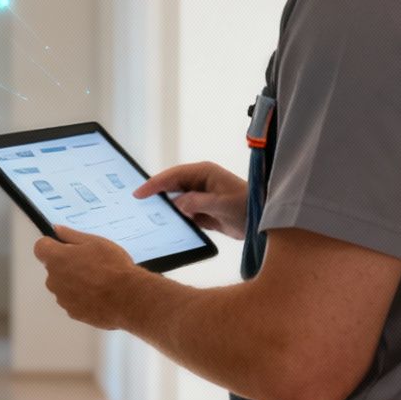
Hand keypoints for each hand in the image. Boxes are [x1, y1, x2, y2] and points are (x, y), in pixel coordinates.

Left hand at [33, 227, 143, 330]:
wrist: (128, 298)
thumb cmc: (113, 267)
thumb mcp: (94, 242)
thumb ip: (71, 235)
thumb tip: (57, 229)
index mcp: (57, 258)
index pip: (41, 247)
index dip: (53, 245)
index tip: (67, 247)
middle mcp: (54, 279)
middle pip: (54, 268)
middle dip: (67, 264)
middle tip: (91, 263)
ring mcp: (62, 298)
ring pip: (63, 285)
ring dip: (74, 282)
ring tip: (98, 280)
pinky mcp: (72, 312)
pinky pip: (72, 300)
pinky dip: (82, 297)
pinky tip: (99, 294)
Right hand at [134, 161, 249, 239]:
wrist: (263, 222)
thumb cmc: (248, 206)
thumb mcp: (223, 204)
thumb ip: (199, 202)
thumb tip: (176, 204)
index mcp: (204, 173)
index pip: (173, 176)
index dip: (155, 184)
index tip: (139, 193)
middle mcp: (199, 182)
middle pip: (171, 187)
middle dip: (156, 195)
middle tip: (137, 205)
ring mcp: (200, 197)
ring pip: (176, 201)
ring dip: (166, 209)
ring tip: (147, 217)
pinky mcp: (202, 211)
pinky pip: (184, 214)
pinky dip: (176, 219)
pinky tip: (167, 227)